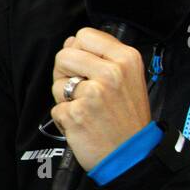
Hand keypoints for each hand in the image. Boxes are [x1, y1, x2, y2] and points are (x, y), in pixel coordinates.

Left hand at [50, 27, 152, 170]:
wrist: (133, 154)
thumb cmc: (129, 118)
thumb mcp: (130, 78)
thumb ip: (103, 57)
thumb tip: (70, 42)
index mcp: (127, 59)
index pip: (85, 35)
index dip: (80, 51)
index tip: (88, 67)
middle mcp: (111, 72)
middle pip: (65, 54)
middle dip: (67, 73)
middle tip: (84, 91)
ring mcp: (93, 93)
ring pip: (57, 83)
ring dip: (66, 98)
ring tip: (87, 109)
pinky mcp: (76, 113)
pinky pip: (56, 108)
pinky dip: (66, 119)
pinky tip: (83, 124)